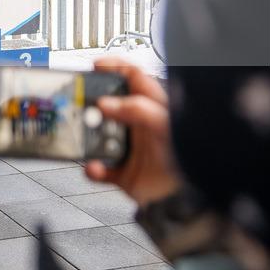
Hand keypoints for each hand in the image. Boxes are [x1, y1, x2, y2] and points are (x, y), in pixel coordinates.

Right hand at [85, 57, 179, 206]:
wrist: (185, 204)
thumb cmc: (188, 162)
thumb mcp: (164, 126)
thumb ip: (137, 110)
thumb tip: (105, 103)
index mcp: (154, 109)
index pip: (134, 79)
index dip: (115, 67)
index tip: (96, 66)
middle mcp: (140, 127)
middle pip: (109, 106)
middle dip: (92, 104)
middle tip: (82, 103)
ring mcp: (130, 150)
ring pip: (98, 136)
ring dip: (89, 138)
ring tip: (88, 137)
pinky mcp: (122, 172)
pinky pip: (98, 167)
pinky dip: (92, 168)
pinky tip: (95, 167)